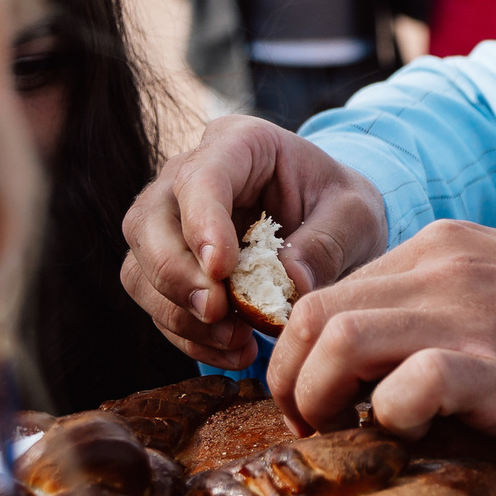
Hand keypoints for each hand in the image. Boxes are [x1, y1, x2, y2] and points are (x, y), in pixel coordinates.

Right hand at [120, 117, 388, 364]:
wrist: (330, 223)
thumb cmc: (339, 206)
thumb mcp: (355, 216)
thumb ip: (328, 242)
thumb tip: (291, 281)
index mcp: (237, 144)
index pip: (200, 177)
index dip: (202, 223)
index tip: (222, 270)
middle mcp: (186, 176)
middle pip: (148, 222)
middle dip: (177, 276)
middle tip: (219, 314)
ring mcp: (169, 222)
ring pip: (140, 268)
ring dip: (180, 315)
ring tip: (238, 342)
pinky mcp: (167, 265)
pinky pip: (155, 303)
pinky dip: (188, 335)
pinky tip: (233, 351)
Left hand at [266, 220, 495, 446]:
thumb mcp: (495, 290)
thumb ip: (431, 309)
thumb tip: (362, 372)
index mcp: (438, 248)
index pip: (325, 291)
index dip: (298, 353)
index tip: (311, 401)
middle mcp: (444, 269)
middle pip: (312, 313)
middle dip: (289, 379)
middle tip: (309, 426)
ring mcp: (471, 314)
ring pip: (339, 338)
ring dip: (317, 397)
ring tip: (337, 435)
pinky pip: (411, 384)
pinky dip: (391, 416)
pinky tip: (411, 435)